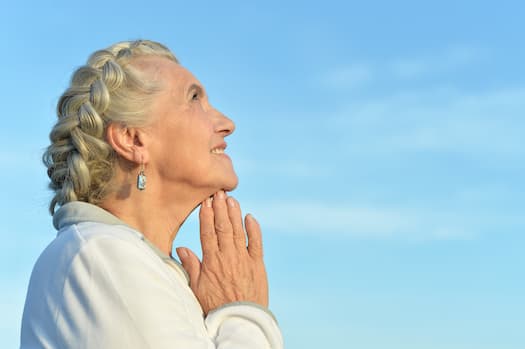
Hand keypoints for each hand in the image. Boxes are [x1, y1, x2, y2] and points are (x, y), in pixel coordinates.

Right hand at [176, 191, 268, 314]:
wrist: (239, 319)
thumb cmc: (215, 306)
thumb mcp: (197, 288)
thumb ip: (191, 266)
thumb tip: (182, 248)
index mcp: (212, 261)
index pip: (208, 232)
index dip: (206, 215)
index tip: (205, 201)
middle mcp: (228, 256)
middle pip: (223, 227)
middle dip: (220, 208)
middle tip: (218, 192)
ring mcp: (244, 259)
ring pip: (238, 231)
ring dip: (234, 213)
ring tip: (231, 199)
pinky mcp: (258, 264)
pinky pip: (257, 242)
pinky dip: (254, 229)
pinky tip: (250, 217)